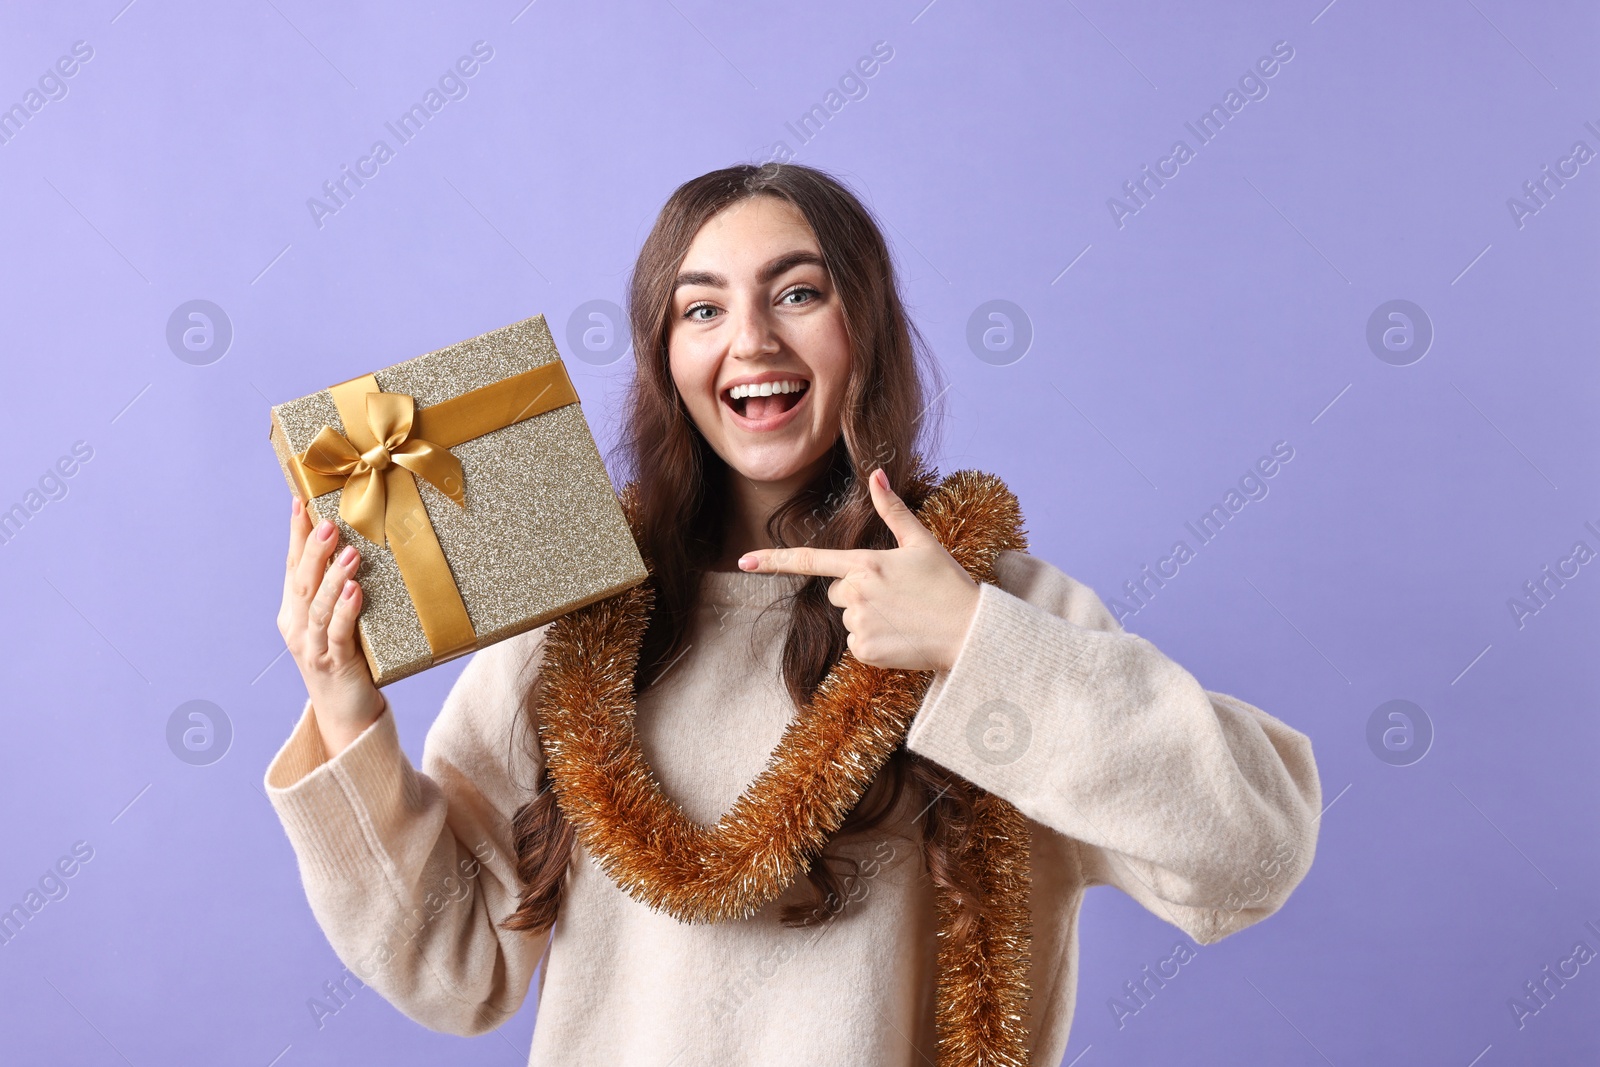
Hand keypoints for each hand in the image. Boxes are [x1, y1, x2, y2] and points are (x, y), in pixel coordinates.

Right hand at [277, 498, 385, 756]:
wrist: (348, 715)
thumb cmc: (351, 660)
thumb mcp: (344, 620)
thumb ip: (345, 589)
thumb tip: (366, 545)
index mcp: (295, 611)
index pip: (293, 565)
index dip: (296, 533)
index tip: (300, 498)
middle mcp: (297, 626)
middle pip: (301, 580)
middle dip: (313, 548)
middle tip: (329, 520)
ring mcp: (311, 646)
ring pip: (316, 605)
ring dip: (332, 575)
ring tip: (349, 551)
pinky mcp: (332, 664)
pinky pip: (337, 633)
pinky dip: (345, 610)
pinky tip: (355, 591)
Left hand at [738, 468, 979, 670]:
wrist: (970, 631)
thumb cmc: (948, 584)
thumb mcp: (922, 542)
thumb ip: (893, 510)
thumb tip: (876, 473)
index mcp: (866, 563)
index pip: (809, 560)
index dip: (774, 560)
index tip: (743, 562)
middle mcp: (856, 592)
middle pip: (835, 591)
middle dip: (856, 592)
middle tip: (895, 595)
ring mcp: (858, 623)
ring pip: (847, 617)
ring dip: (868, 617)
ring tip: (903, 616)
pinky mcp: (864, 650)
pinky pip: (856, 643)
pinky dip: (874, 642)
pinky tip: (901, 636)